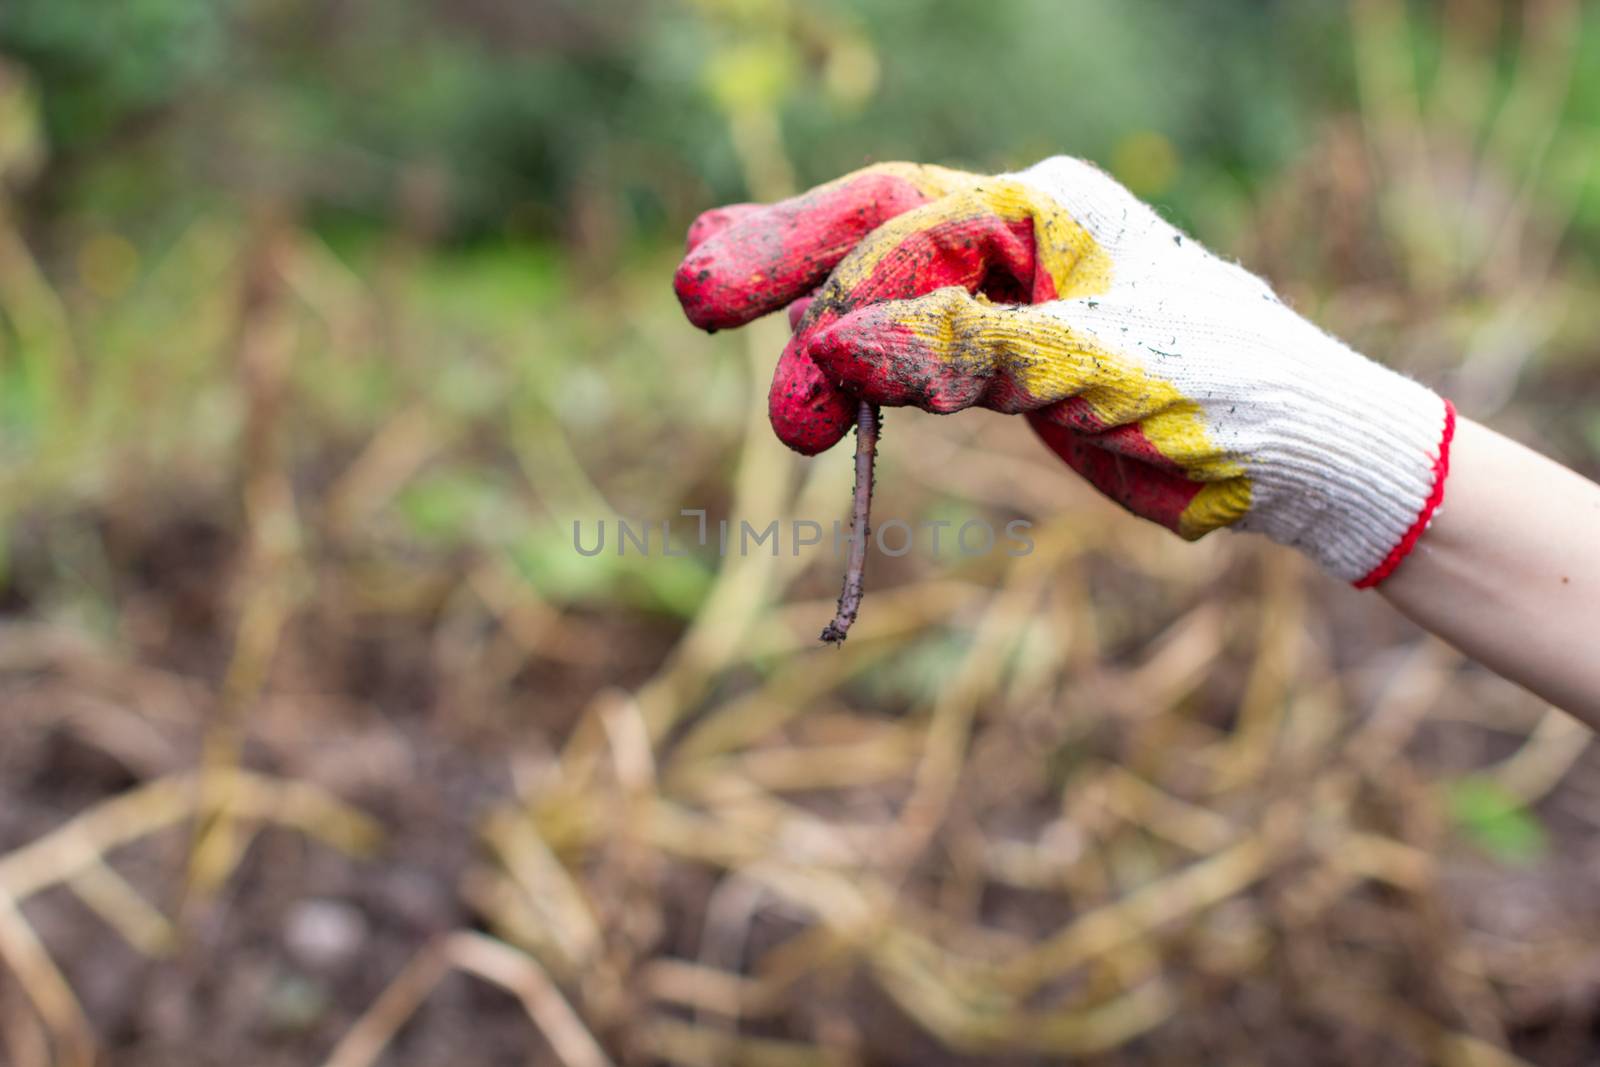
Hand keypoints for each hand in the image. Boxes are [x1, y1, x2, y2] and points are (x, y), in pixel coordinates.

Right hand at [675, 157, 1452, 585]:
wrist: (1302, 458)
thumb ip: (963, 350)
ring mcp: (1012, 294)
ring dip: (817, 332)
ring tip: (755, 377)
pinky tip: (810, 372)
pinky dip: (857, 361)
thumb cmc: (1224, 394)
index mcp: (1048, 208)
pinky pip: (913, 347)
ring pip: (886, 291)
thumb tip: (833, 344)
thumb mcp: (1094, 368)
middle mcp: (1021, 236)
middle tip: (692, 292)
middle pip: (876, 231)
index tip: (812, 371)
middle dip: (786, 261)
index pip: (913, 228)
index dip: (847, 291)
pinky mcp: (1010, 357)